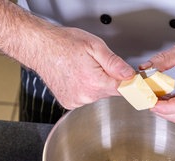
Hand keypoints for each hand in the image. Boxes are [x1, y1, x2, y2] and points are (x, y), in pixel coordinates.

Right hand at [0, 0, 134, 109]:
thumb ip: (115, 63)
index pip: (124, 90)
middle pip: (110, 92)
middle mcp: (85, 96)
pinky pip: (85, 98)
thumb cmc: (63, 44)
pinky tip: (76, 77)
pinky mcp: (69, 103)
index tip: (135, 83)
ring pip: (97, 95)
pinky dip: (84, 89)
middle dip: (109, 80)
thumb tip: (130, 75)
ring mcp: (76, 101)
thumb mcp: (95, 46)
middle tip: (97, 65)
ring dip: (96, 85)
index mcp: (95, 82)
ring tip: (83, 69)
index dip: (130, 84)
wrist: (39, 47)